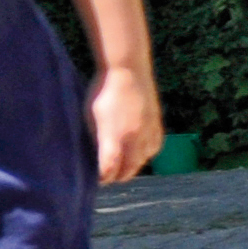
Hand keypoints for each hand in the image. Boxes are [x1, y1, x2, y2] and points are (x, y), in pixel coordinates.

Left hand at [90, 68, 163, 183]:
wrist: (127, 69)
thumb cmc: (102, 91)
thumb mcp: (90, 117)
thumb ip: (96, 140)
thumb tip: (94, 158)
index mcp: (114, 136)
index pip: (109, 170)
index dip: (102, 178)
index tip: (96, 179)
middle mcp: (133, 137)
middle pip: (128, 170)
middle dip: (116, 176)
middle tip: (107, 176)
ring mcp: (148, 131)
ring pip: (142, 162)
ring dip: (131, 167)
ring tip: (121, 165)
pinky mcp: (157, 124)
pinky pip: (154, 149)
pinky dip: (145, 155)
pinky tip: (136, 153)